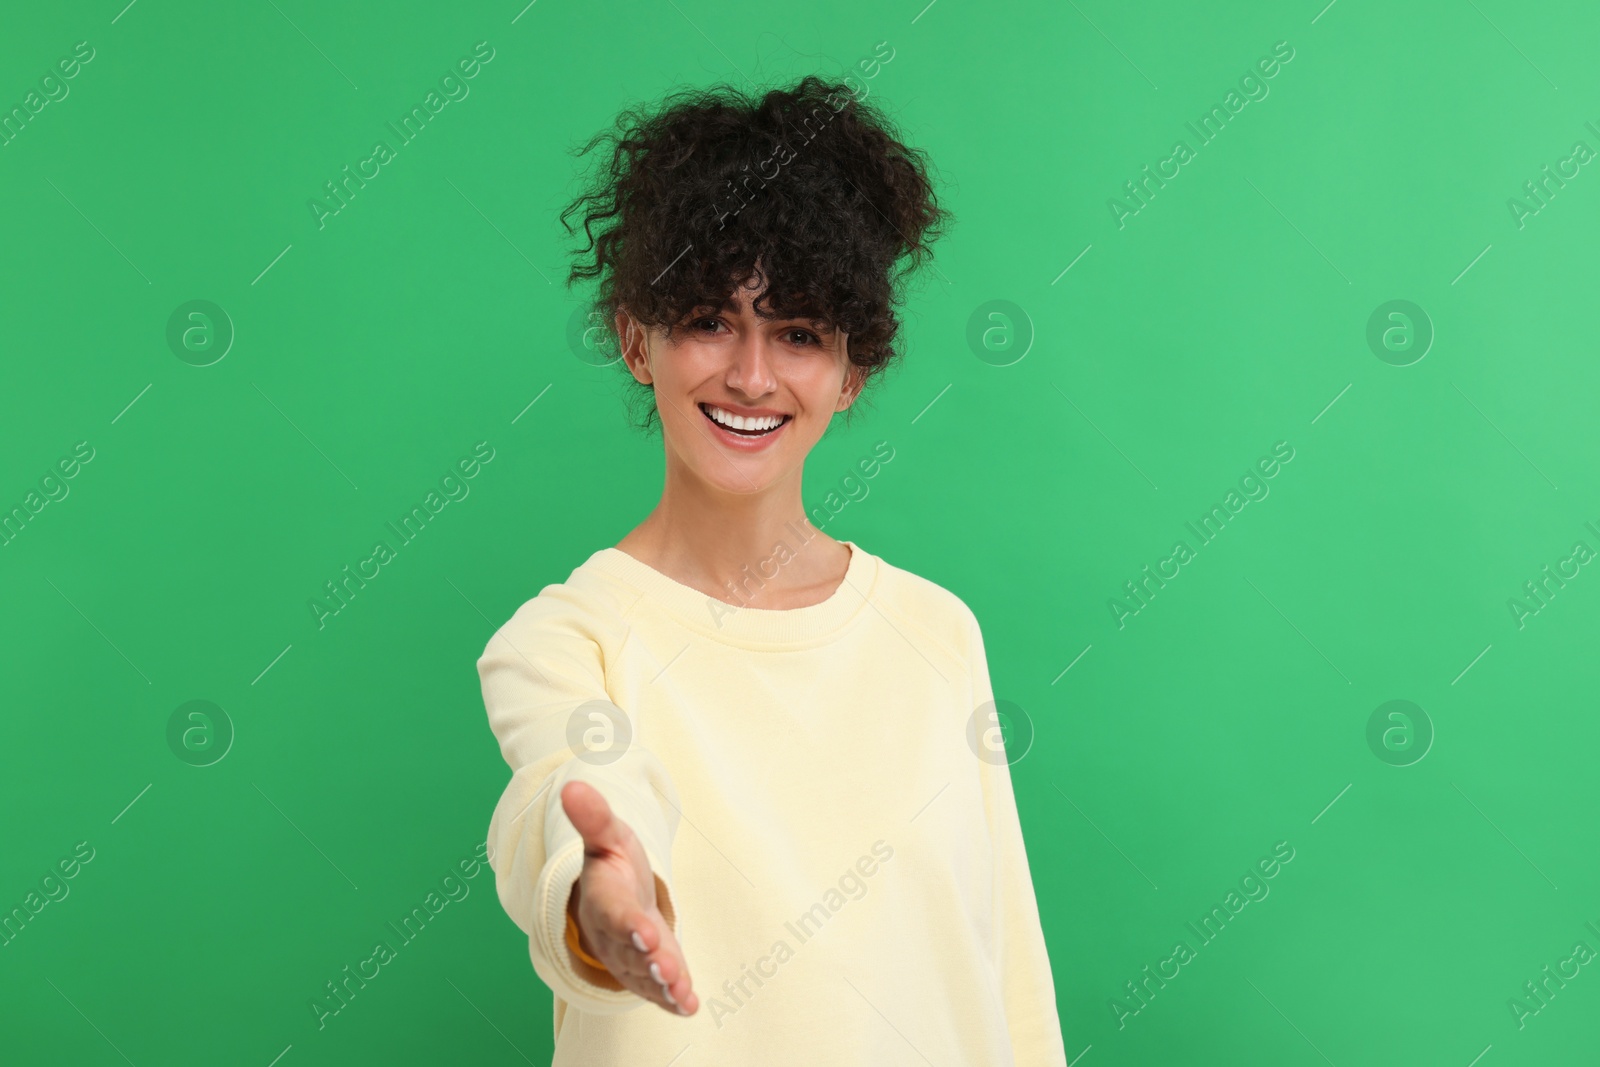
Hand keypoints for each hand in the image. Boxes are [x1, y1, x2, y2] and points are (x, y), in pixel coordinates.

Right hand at [561, 779, 697, 1015]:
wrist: (612, 895)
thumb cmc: (613, 863)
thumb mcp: (608, 835)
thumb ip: (594, 816)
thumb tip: (572, 785)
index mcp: (603, 897)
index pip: (614, 911)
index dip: (629, 923)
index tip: (645, 931)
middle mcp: (612, 933)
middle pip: (630, 950)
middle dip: (649, 961)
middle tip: (666, 970)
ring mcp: (627, 956)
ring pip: (643, 974)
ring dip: (661, 984)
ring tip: (680, 993)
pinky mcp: (643, 972)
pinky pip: (654, 988)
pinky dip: (671, 999)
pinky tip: (688, 1006)